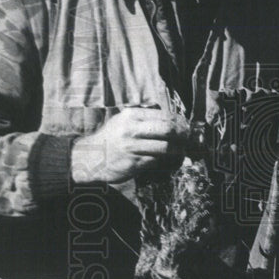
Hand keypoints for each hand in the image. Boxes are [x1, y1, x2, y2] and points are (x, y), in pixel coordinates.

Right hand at [71, 107, 189, 184]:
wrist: (89, 158)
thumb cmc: (111, 139)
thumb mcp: (123, 121)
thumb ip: (144, 119)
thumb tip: (173, 120)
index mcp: (131, 115)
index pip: (164, 115)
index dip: (180, 121)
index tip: (187, 126)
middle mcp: (131, 129)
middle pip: (168, 129)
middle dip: (183, 134)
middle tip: (189, 138)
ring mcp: (132, 147)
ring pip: (166, 147)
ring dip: (179, 150)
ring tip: (183, 150)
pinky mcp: (133, 163)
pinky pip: (158, 161)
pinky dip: (168, 161)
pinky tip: (171, 160)